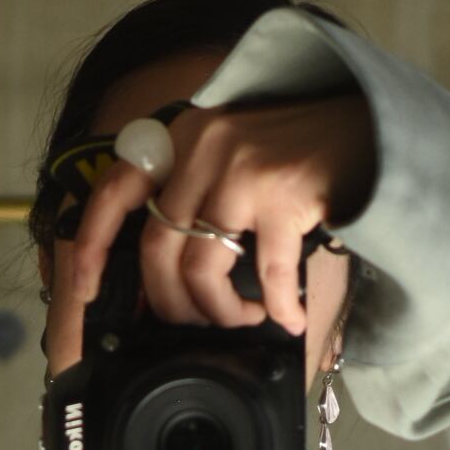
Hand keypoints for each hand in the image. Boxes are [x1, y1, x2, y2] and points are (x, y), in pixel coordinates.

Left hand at [48, 89, 373, 377]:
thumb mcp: (228, 157)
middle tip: (193, 323)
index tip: (85, 291)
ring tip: (241, 318)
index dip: (93, 245)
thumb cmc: (293, 153)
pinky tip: (287, 318)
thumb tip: (162, 275)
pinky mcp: (283, 191)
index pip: (114, 191)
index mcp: (180, 139)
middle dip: (171, 302)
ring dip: (218, 309)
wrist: (364, 126)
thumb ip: (192, 196)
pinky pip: (268, 273)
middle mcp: (202, 146)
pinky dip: (278, 306)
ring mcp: (241, 168)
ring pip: (202, 266)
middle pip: (157, 247)